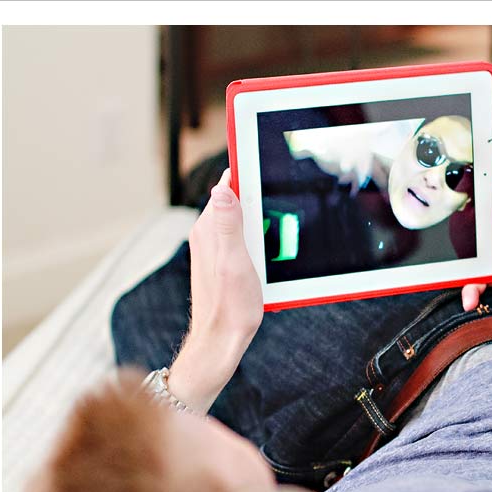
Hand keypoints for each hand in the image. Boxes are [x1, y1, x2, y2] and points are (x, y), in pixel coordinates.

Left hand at [168, 169, 262, 410]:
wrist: (222, 340)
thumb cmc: (230, 306)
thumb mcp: (234, 262)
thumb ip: (228, 224)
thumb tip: (221, 189)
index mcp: (210, 229)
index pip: (226, 185)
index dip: (244, 167)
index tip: (261, 150)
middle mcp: (209, 234)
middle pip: (235, 197)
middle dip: (256, 189)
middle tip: (283, 184)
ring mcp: (215, 246)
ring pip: (240, 215)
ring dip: (260, 211)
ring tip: (281, 211)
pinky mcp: (224, 259)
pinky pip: (242, 233)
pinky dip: (259, 230)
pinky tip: (273, 240)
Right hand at [462, 140, 491, 330]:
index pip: (485, 183)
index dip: (465, 176)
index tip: (443, 172)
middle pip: (468, 220)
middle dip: (452, 232)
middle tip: (435, 240)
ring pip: (467, 252)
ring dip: (461, 270)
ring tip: (465, 282)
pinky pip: (475, 277)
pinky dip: (471, 288)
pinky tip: (472, 298)